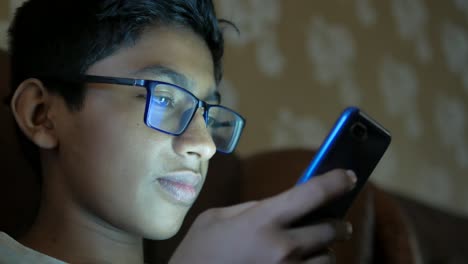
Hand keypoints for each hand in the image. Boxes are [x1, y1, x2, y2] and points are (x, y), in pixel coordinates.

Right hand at [169, 169, 356, 263]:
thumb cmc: (198, 252)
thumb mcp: (217, 218)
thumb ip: (253, 208)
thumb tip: (281, 204)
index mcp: (262, 220)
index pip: (312, 193)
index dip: (336, 181)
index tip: (350, 177)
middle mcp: (282, 248)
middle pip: (330, 229)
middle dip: (338, 224)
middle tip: (339, 222)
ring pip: (328, 258)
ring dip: (324, 251)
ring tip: (313, 249)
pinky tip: (304, 263)